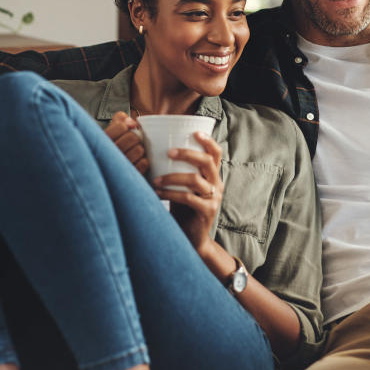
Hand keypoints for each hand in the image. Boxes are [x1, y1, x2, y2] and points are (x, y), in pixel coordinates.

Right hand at [104, 112, 147, 173]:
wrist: (111, 173)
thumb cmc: (113, 148)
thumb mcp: (111, 131)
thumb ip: (119, 120)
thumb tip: (131, 121)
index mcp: (102, 141)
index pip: (121, 126)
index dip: (127, 126)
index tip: (128, 128)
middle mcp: (108, 155)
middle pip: (133, 137)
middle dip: (135, 138)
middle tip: (131, 142)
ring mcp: (118, 167)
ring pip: (139, 150)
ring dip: (139, 150)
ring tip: (133, 152)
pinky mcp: (128, 176)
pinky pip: (143, 163)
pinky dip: (143, 161)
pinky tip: (136, 162)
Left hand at [153, 131, 223, 254]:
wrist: (192, 238)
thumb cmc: (183, 208)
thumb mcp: (183, 187)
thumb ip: (177, 171)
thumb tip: (153, 151)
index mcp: (212, 175)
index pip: (216, 152)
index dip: (208, 140)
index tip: (194, 131)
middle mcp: (217, 184)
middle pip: (207, 161)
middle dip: (187, 153)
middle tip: (168, 152)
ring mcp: (214, 198)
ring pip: (195, 180)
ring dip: (172, 177)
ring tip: (155, 179)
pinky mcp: (207, 211)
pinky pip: (189, 198)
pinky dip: (171, 194)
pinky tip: (157, 192)